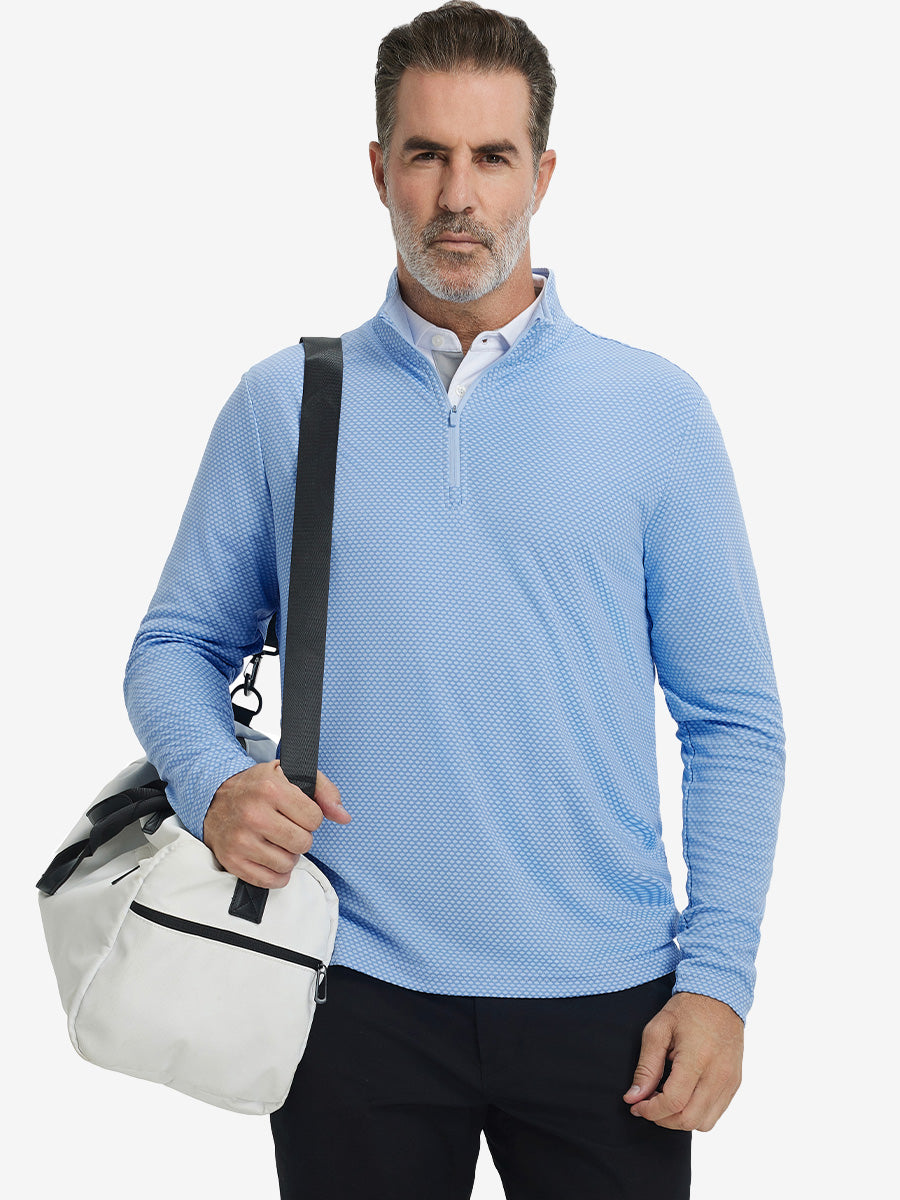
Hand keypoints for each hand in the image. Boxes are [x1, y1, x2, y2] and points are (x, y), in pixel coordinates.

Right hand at [203, 760, 349, 887]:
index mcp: (270, 789)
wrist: (214, 799)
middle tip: (287, 828)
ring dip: (288, 855)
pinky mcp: (232, 860)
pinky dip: (276, 874)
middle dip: (301, 837)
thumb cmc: (258, 787)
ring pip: (288, 863)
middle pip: (303, 843)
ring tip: (277, 841)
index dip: (311, 817)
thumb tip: (344, 817)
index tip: (297, 812)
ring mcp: (241, 840)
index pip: (315, 818)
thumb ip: (324, 791)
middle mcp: (254, 815)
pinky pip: (270, 881)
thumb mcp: (291, 774)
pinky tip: (270, 857)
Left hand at [623, 991, 743, 1131]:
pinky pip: (716, 1113)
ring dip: (680, 1120)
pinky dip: (696, 1114)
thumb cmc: (686, 1010)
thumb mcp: (658, 1030)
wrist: (720, 997)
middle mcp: (718, 1075)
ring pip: (704, 1123)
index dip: (651, 1110)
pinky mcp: (735, 1084)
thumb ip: (646, 1066)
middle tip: (648, 1105)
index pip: (674, 1102)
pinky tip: (683, 1096)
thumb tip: (634, 1097)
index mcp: (697, 1058)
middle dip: (662, 1119)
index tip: (636, 1105)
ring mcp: (730, 1081)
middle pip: (689, 1119)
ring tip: (665, 1101)